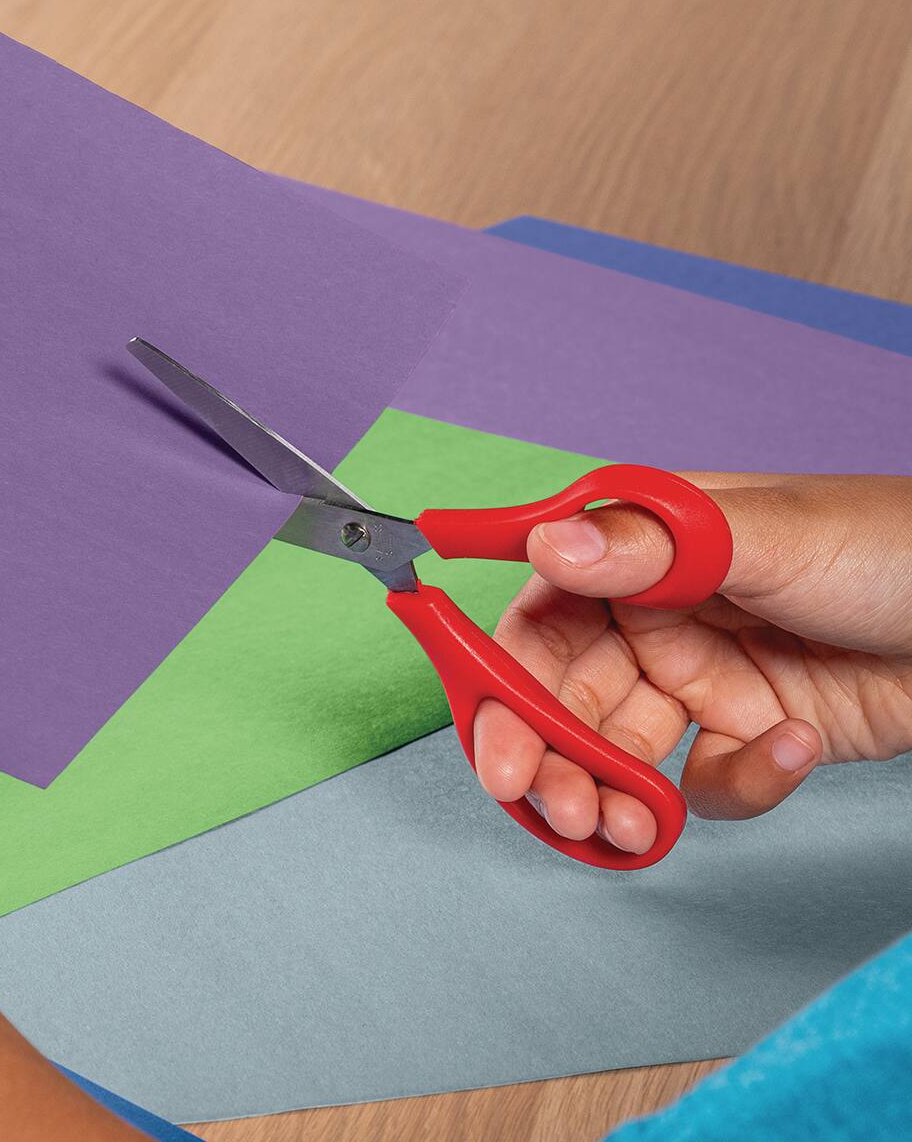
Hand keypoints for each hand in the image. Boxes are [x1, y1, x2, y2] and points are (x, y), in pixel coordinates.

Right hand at [474, 474, 911, 853]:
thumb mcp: (767, 538)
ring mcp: (706, 676)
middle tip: (548, 803)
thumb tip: (550, 544)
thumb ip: (652, 548)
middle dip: (546, 754)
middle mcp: (657, 615)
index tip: (489, 736)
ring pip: (619, 749)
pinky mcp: (757, 732)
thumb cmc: (893, 547)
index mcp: (640, 553)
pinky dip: (740, 784)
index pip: (541, 616)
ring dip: (611, 790)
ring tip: (627, 823)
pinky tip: (789, 748)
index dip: (500, 675)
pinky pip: (710, 782)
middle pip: (564, 695)